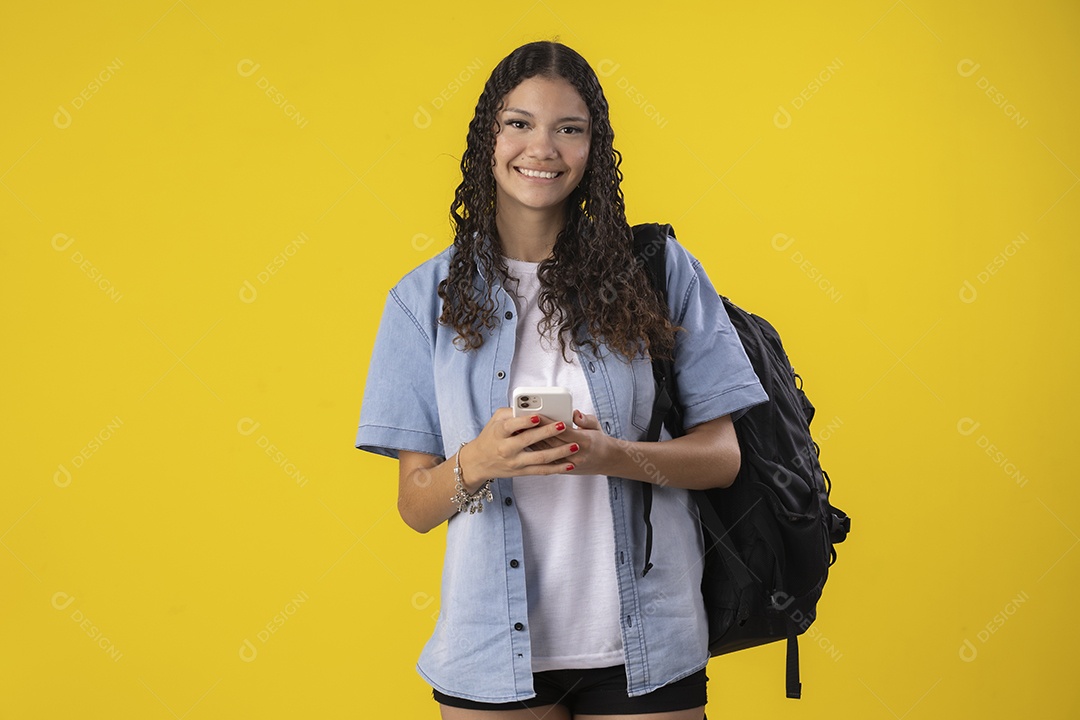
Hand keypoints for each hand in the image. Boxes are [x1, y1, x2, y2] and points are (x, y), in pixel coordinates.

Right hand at [459, 408, 577, 487]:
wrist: (479, 462)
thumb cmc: (491, 436)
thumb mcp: (495, 420)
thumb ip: (512, 412)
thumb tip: (532, 405)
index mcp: (499, 433)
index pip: (511, 426)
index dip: (524, 422)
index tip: (537, 416)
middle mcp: (507, 448)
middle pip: (529, 440)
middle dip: (548, 433)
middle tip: (564, 425)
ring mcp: (516, 462)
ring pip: (540, 458)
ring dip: (559, 452)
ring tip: (575, 446)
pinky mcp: (522, 472)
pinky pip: (542, 471)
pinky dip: (557, 468)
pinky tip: (570, 464)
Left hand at [527, 409, 610, 475]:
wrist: (606, 461)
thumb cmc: (599, 441)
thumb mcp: (596, 426)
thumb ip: (585, 419)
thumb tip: (575, 414)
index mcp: (584, 441)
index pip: (561, 430)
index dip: (547, 422)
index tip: (535, 414)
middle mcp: (575, 454)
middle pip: (550, 441)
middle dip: (535, 430)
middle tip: (521, 421)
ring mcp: (568, 463)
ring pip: (545, 452)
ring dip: (531, 442)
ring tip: (519, 432)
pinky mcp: (563, 469)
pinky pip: (546, 460)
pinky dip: (535, 452)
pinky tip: (525, 445)